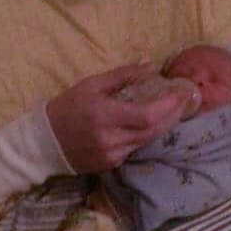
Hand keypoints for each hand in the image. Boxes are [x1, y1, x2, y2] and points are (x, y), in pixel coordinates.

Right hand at [47, 62, 192, 171]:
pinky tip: (152, 123)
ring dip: (164, 124)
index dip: (169, 105)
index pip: (148, 115)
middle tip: (186, 99)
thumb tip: (151, 66)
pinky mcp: (111, 164)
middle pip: (154, 130)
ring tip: (174, 108)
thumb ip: (123, 75)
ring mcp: (112, 155)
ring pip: (148, 140)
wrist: (44, 142)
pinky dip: (147, 134)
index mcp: (105, 116)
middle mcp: (111, 139)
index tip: (183, 92)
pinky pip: (136, 147)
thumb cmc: (67, 107)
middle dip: (174, 114)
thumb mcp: (91, 84)